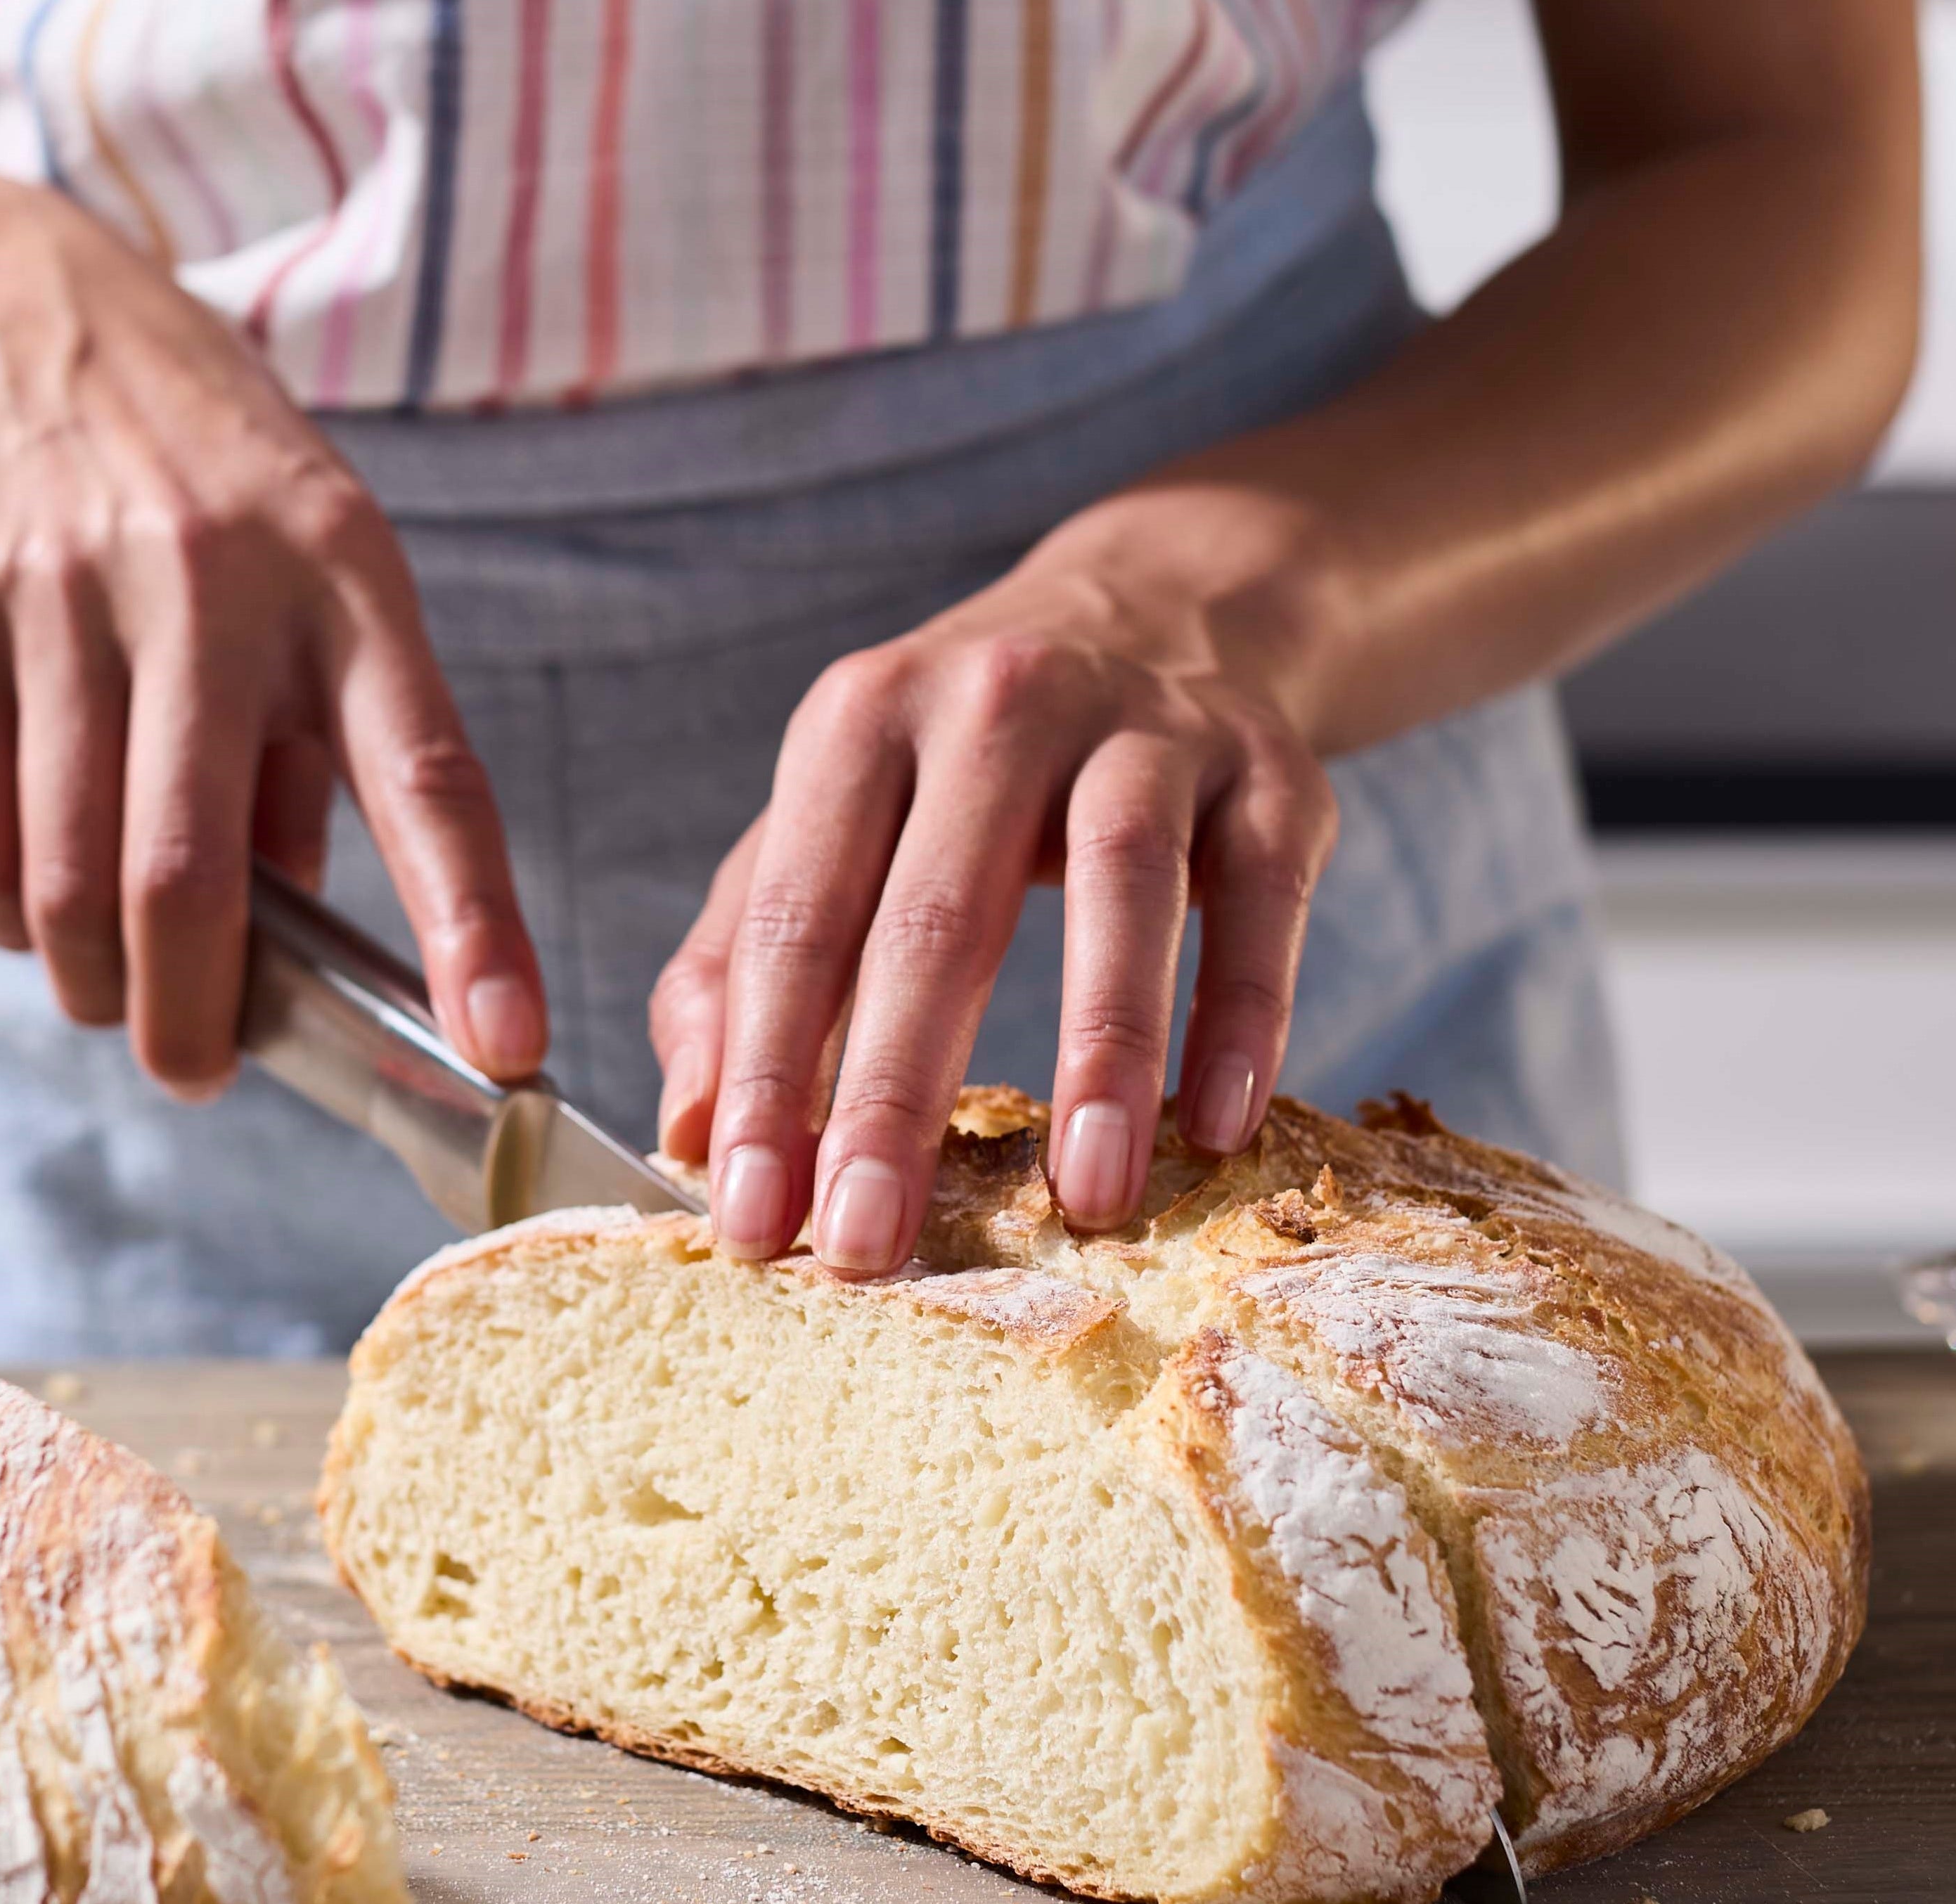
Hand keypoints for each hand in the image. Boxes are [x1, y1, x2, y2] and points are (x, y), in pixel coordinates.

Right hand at [0, 185, 542, 1094]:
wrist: (8, 309)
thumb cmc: (201, 474)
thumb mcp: (316, 568)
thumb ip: (319, 753)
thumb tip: (299, 950)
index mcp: (346, 581)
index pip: (428, 778)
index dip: (471, 925)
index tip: (506, 1045)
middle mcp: (212, 585)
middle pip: (189, 875)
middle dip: (194, 1021)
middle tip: (200, 1071)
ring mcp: (68, 593)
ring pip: (68, 881)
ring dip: (91, 982)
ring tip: (112, 991)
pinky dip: (2, 912)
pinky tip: (29, 901)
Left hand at [647, 560, 1336, 1275]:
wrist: (1158, 608)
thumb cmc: (958, 766)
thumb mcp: (831, 819)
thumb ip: (740, 961)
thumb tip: (686, 1130)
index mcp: (861, 721)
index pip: (797, 917)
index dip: (766, 1074)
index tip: (747, 1218)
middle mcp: (998, 703)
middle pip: (940, 912)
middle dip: (894, 1094)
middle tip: (867, 1244)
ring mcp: (1146, 727)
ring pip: (1124, 886)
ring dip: (1105, 1053)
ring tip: (1088, 1200)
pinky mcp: (1269, 773)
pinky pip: (1261, 897)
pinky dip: (1245, 1013)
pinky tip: (1219, 1125)